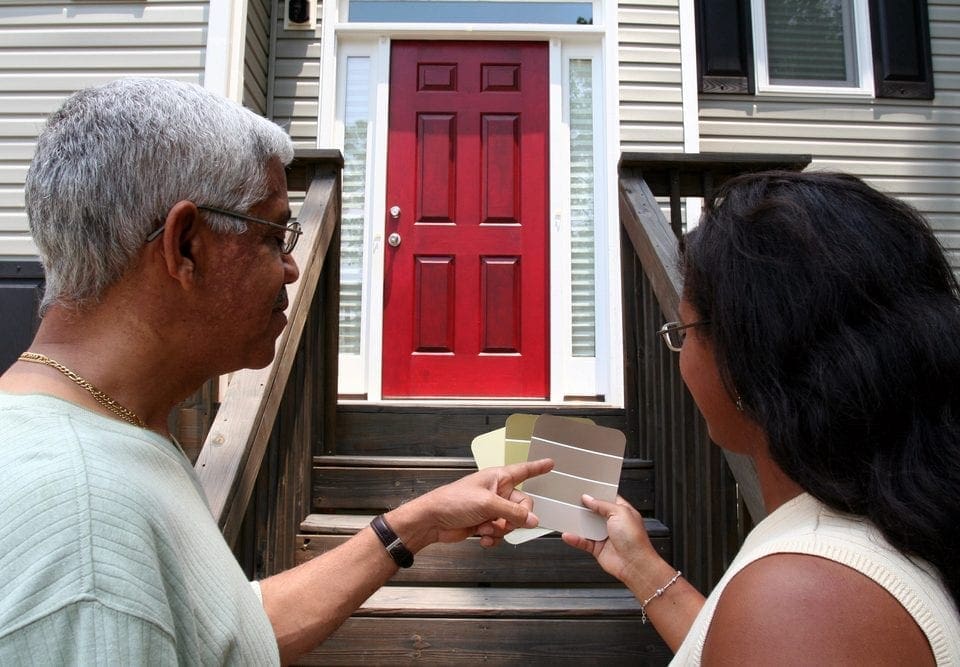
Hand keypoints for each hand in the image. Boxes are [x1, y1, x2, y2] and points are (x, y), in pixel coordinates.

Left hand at [387, 458, 553, 548]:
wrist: (433, 521)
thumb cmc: (454, 501)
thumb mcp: (487, 503)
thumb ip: (513, 512)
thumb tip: (533, 520)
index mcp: (498, 477)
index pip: (524, 470)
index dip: (538, 467)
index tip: (551, 463)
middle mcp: (497, 491)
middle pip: (523, 506)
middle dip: (515, 518)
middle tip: (503, 522)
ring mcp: (492, 508)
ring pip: (512, 522)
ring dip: (501, 529)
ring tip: (485, 528)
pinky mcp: (485, 523)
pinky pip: (500, 533)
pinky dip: (493, 537)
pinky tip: (482, 538)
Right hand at [561, 494, 658, 584]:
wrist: (634, 564)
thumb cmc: (634, 539)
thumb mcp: (620, 512)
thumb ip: (602, 505)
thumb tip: (589, 499)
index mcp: (622, 512)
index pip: (608, 499)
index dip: (597, 495)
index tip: (585, 491)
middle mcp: (614, 524)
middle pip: (595, 513)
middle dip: (584, 508)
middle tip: (573, 502)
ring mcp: (605, 536)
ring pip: (587, 527)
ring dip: (578, 523)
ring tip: (567, 516)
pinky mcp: (598, 549)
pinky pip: (583, 542)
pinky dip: (575, 539)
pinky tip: (569, 535)